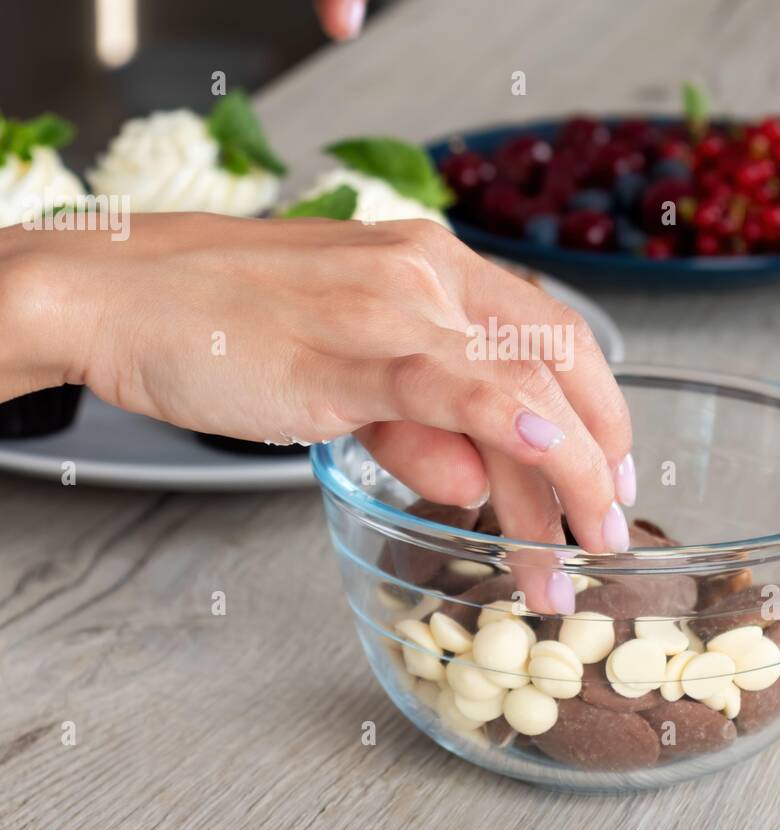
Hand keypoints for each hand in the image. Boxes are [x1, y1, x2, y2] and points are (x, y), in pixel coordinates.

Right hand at [1, 216, 634, 609]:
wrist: (120, 293)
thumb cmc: (221, 324)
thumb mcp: (342, 375)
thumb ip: (415, 424)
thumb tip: (479, 484)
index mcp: (432, 264)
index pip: (551, 333)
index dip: (597, 407)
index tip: (608, 473)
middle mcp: (428, 272)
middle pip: (555, 364)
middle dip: (597, 459)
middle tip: (607, 533)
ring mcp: (391, 304)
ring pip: (518, 388)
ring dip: (558, 485)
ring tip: (561, 565)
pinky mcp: (346, 347)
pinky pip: (449, 383)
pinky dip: (509, 420)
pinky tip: (548, 457)